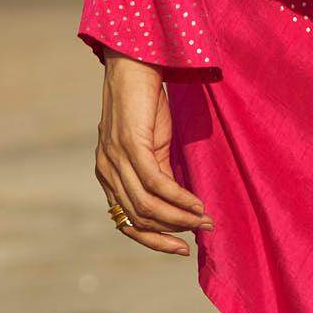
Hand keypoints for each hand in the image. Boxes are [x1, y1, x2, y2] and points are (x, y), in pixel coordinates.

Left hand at [93, 49, 213, 253]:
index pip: (126, 223)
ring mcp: (115, 160)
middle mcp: (106, 172)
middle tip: (203, 232)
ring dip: (180, 218)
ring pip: (147, 207)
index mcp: (108, 175)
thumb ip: (156, 173)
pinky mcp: (130, 147)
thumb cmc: (145, 102)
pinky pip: (156, 184)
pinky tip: (197, 203)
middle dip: (173, 232)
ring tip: (205, 220)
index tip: (181, 248)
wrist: (135, 65)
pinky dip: (179, 199)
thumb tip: (179, 204)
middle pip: (138, 220)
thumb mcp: (150, 144)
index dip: (154, 240)